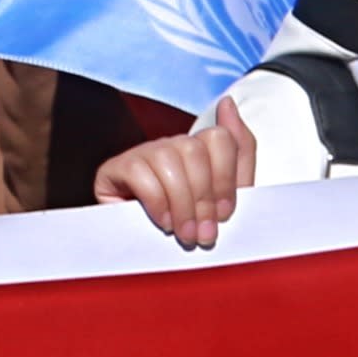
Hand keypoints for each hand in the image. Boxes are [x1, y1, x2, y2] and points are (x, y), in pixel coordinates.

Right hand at [92, 99, 262, 252]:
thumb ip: (240, 150)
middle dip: (203, 197)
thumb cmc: (187, 224)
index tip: (224, 213)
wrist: (146, 254)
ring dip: (182, 203)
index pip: (221, 138)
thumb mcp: (225, 196)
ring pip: (169, 159)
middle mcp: (170, 145)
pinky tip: (163, 222)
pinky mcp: (117, 168)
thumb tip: (228, 102)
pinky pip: (141, 174)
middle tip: (203, 232)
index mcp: (199, 149)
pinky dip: (158, 202)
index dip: (227, 178)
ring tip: (184, 232)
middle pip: (194, 149)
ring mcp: (143, 153)